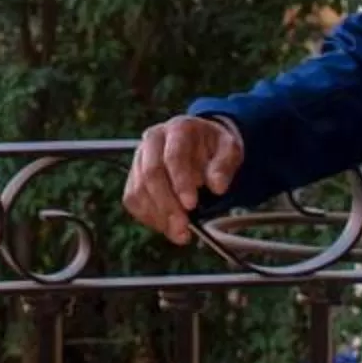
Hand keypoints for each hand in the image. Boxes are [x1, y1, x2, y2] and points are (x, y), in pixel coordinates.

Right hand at [124, 114, 244, 245]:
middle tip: (183, 228)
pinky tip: (166, 226)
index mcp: (178, 129)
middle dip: (167, 204)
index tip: (191, 205)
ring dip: (157, 215)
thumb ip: (224, 166)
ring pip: (138, 189)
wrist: (201, 143)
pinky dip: (147, 217)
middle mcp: (153, 140)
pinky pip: (132, 199)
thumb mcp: (229, 149)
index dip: (180, 182)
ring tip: (179, 233)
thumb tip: (218, 186)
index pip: (173, 156)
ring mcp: (140, 158)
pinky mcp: (134, 176)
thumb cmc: (214, 147)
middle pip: (151, 173)